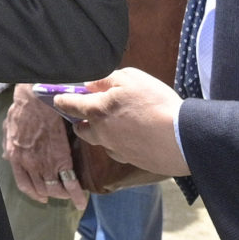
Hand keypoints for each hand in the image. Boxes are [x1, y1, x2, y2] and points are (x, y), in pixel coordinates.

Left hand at [5, 90, 85, 208]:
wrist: (36, 101)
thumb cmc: (22, 110)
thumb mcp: (8, 128)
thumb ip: (8, 145)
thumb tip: (7, 155)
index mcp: (15, 158)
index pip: (24, 184)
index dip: (34, 193)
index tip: (42, 197)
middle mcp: (29, 165)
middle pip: (41, 189)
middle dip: (51, 195)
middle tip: (59, 194)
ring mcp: (45, 164)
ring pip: (55, 189)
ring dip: (63, 195)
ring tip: (72, 195)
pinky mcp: (62, 158)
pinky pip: (70, 182)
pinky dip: (76, 195)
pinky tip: (81, 201)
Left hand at [49, 68, 188, 178]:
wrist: (182, 138)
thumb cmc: (156, 104)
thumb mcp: (131, 79)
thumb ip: (107, 79)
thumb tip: (92, 84)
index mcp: (97, 111)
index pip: (68, 104)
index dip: (60, 99)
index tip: (56, 98)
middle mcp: (101, 133)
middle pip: (82, 129)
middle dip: (81, 121)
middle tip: (90, 112)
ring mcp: (116, 150)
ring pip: (101, 141)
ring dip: (103, 133)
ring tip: (119, 123)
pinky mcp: (131, 160)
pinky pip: (119, 151)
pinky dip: (122, 144)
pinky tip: (136, 137)